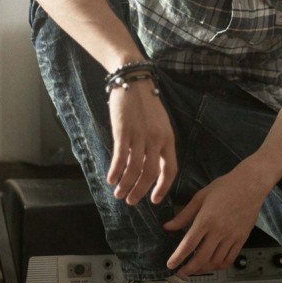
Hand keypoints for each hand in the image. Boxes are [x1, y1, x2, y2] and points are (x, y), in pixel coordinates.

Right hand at [107, 79, 176, 204]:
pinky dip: (115, 171)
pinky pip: (120, 157)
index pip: (170, 169)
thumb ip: (158, 144)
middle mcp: (156, 139)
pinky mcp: (124, 131)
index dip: (162, 187)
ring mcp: (140, 135)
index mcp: (168, 139)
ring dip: (126, 184)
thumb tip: (154, 168)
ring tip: (118, 193)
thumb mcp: (160, 124)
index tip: (154, 200)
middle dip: (140, 191)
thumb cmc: (146, 104)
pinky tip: (110, 178)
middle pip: (150, 173)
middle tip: (131, 201)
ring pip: (134, 168)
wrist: (133, 81)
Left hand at [163, 162, 268, 275]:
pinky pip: (230, 258)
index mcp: (206, 219)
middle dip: (189, 269)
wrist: (250, 184)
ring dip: (204, 269)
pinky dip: (220, 265)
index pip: (189, 244)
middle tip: (181, 273)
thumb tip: (168, 227)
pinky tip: (213, 264)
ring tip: (195, 269)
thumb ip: (184, 214)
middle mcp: (219, 231)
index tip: (170, 265)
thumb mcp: (200, 196)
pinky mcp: (242, 238)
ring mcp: (232, 236)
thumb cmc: (224, 187)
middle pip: (202, 258)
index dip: (178, 257)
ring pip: (216, 261)